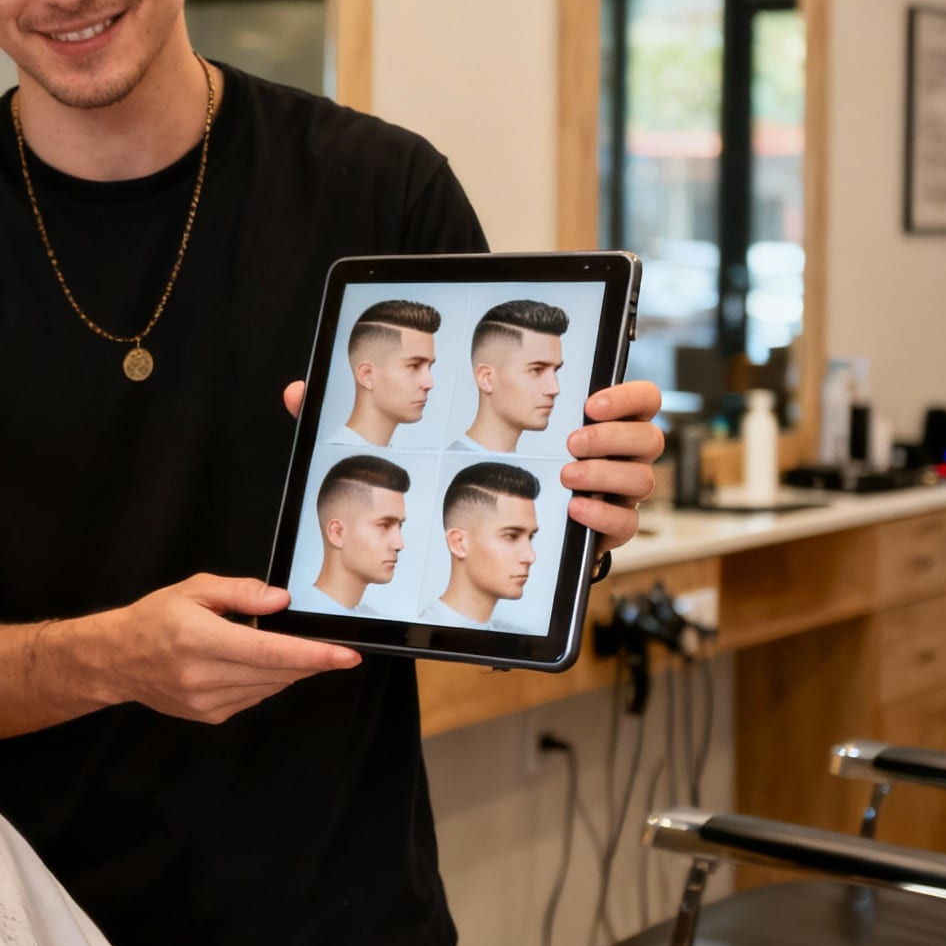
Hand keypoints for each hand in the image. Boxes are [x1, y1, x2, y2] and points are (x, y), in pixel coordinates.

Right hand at [99, 575, 358, 723]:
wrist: (116, 660)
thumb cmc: (154, 619)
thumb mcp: (194, 589)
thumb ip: (242, 593)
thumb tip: (282, 601)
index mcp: (199, 638)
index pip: (269, 652)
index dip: (313, 655)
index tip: (346, 655)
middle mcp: (202, 675)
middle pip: (276, 673)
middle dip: (310, 661)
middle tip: (332, 649)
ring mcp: (206, 701)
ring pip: (269, 688)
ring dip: (288, 670)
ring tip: (285, 650)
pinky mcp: (209, 716)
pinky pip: (253, 698)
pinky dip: (265, 681)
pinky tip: (252, 665)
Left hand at [288, 376, 664, 554]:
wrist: (462, 554)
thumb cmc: (444, 480)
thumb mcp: (402, 444)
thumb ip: (354, 415)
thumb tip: (297, 391)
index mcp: (567, 419)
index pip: (628, 393)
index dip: (627, 391)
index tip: (594, 398)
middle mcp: (597, 457)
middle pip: (648, 436)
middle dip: (619, 438)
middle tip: (574, 446)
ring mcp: (602, 498)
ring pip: (643, 480)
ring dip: (612, 477)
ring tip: (568, 478)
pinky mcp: (593, 540)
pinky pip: (623, 530)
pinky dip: (606, 521)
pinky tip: (572, 515)